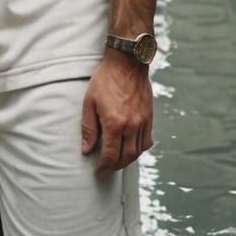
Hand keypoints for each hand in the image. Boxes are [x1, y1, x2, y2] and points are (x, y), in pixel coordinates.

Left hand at [81, 53, 152, 178]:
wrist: (127, 62)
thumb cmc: (105, 79)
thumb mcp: (89, 101)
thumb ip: (88, 128)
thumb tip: (87, 150)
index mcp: (114, 123)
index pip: (110, 155)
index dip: (104, 167)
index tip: (98, 173)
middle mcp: (131, 126)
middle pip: (125, 157)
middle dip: (114, 167)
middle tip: (106, 169)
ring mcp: (142, 122)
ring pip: (137, 152)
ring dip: (127, 160)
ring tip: (117, 161)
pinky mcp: (149, 117)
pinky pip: (147, 141)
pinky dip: (139, 149)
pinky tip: (131, 148)